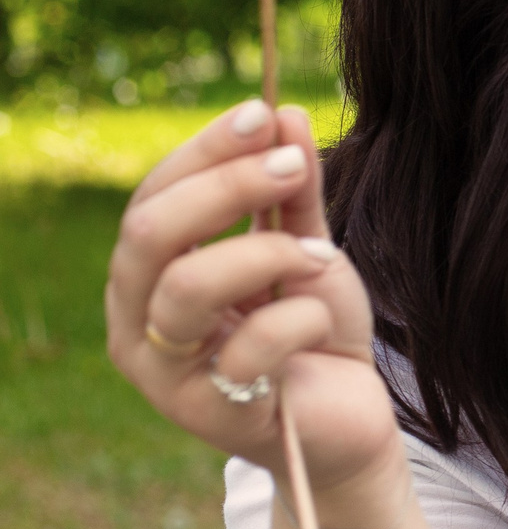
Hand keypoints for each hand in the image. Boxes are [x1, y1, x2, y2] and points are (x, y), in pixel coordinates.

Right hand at [105, 99, 401, 494]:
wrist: (350, 416)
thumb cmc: (314, 331)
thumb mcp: (307, 249)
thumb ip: (293, 193)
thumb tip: (281, 112)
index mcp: (148, 275)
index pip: (153, 197)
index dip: (203, 151)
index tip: (261, 115)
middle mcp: (136, 322)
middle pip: (151, 234)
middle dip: (227, 187)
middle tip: (292, 167)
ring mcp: (165, 373)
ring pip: (187, 287)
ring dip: (267, 253)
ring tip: (322, 257)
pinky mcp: (210, 415)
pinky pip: (247, 347)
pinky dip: (298, 321)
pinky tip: (321, 325)